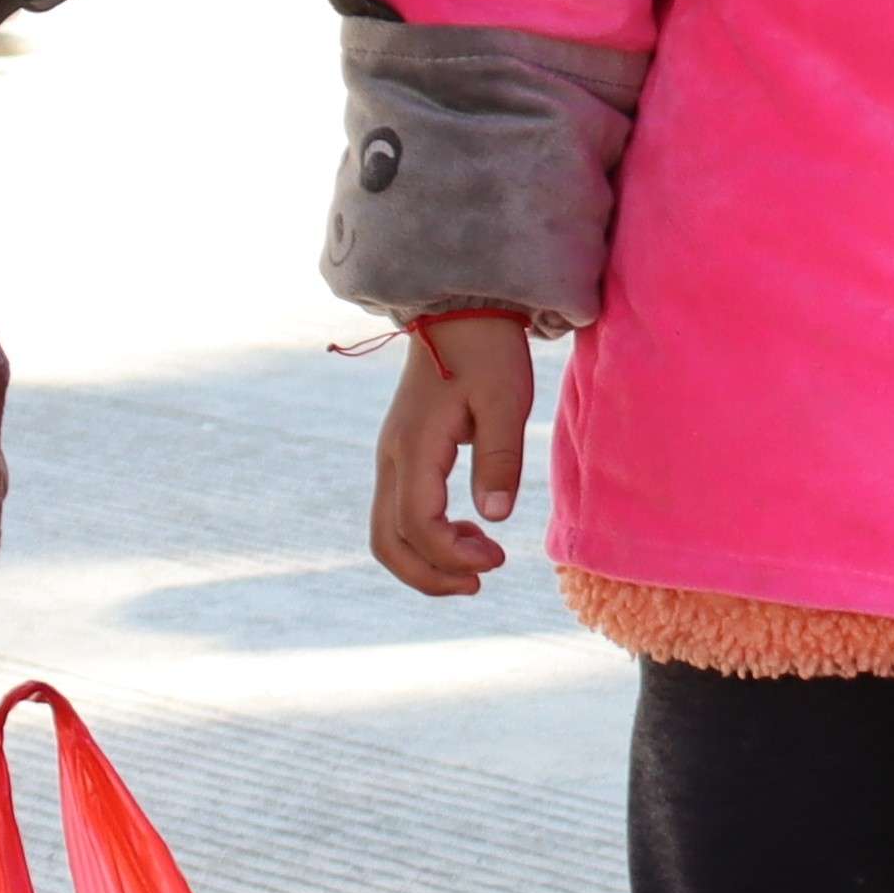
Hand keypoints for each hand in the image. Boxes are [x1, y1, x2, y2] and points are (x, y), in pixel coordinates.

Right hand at [368, 307, 542, 592]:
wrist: (461, 311)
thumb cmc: (489, 351)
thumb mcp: (506, 401)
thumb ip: (500, 459)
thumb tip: (494, 518)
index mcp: (415, 447)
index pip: (417, 525)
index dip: (453, 555)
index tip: (499, 557)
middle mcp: (392, 457)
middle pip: (386, 542)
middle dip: (430, 575)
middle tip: (482, 581)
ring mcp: (392, 457)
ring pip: (387, 533)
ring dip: (427, 560)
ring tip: (480, 561)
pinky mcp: (402, 455)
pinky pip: (398, 513)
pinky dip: (425, 538)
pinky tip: (466, 531)